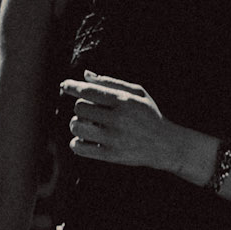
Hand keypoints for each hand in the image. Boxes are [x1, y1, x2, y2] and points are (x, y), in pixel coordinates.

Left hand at [62, 74, 181, 172]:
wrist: (166, 145)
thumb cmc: (149, 115)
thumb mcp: (137, 93)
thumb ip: (111, 82)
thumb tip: (85, 75)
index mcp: (124, 101)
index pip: (89, 91)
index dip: (72, 87)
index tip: (64, 85)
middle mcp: (118, 119)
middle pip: (80, 107)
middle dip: (81, 107)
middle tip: (91, 111)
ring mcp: (113, 138)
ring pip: (76, 126)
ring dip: (78, 123)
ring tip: (88, 124)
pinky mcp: (110, 155)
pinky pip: (79, 147)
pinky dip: (77, 142)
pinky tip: (86, 139)